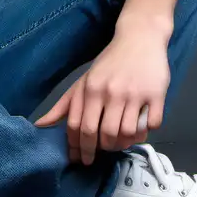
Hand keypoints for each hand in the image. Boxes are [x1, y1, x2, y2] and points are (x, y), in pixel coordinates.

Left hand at [33, 18, 170, 164]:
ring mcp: (134, 94)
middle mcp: (110, 92)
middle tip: (101, 153)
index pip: (79, 126)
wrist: (139, 38)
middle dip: (99, 150)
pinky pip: (151, 126)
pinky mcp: (156, 94)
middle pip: (102, 134)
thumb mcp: (84, 81)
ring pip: (126, 134)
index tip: (80, 159)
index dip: (78, 147)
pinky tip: (138, 130)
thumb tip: (40, 125)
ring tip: (119, 143)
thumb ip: (64, 105)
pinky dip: (144, 133)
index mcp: (90, 88)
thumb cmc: (109, 63)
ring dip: (122, 144)